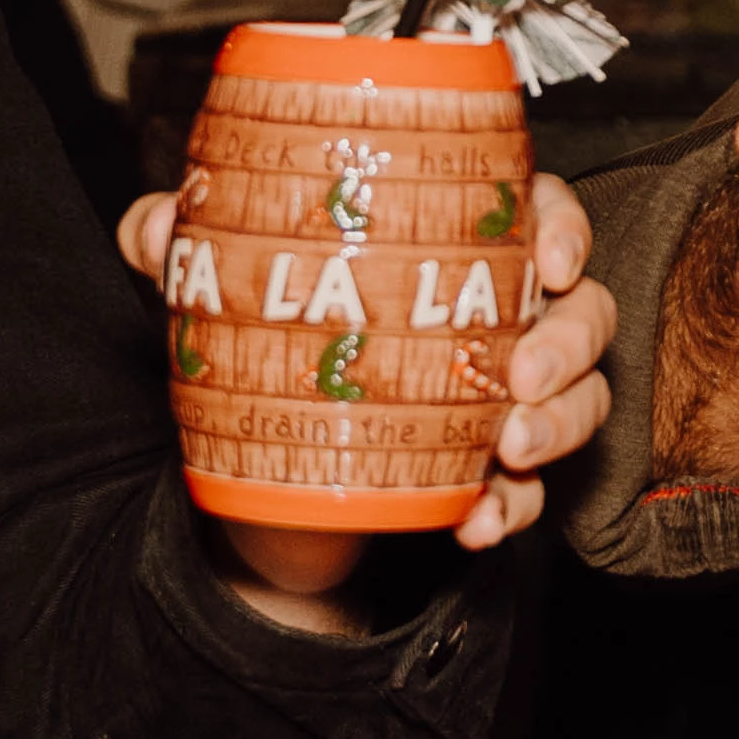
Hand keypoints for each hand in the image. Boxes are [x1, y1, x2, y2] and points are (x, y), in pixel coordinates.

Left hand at [117, 173, 614, 623]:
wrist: (272, 449)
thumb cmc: (284, 326)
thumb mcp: (229, 281)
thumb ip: (191, 246)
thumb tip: (153, 229)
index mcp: (469, 245)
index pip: (543, 215)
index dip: (565, 231)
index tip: (550, 261)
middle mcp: (507, 314)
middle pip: (585, 312)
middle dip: (568, 344)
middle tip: (521, 375)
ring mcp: (511, 394)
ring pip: (581, 400)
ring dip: (560, 425)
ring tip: (510, 450)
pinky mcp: (496, 469)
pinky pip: (534, 491)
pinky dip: (513, 508)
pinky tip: (476, 523)